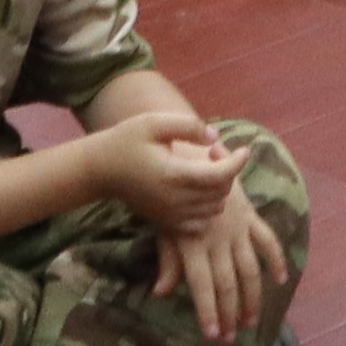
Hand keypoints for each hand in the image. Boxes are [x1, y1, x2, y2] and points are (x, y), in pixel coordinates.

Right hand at [80, 101, 245, 238]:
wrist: (101, 170)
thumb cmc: (127, 141)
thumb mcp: (154, 122)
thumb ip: (187, 126)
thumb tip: (215, 136)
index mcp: (172, 174)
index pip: (218, 176)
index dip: (237, 163)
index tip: (245, 149)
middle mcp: (174, 200)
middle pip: (220, 192)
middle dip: (227, 171)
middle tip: (214, 151)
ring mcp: (171, 215)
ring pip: (214, 208)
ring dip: (219, 188)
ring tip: (206, 167)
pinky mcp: (167, 223)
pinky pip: (201, 223)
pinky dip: (208, 207)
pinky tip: (198, 189)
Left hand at [153, 184, 289, 345]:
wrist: (189, 152)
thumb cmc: (170, 193)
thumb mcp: (165, 226)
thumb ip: (168, 260)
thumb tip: (160, 293)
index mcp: (193, 241)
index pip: (201, 284)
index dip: (208, 310)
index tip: (212, 334)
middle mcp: (218, 237)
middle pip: (227, 283)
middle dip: (229, 313)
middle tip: (228, 338)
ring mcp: (237, 226)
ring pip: (249, 269)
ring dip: (251, 298)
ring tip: (249, 322)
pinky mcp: (249, 215)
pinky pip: (267, 240)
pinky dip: (276, 259)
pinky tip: (280, 279)